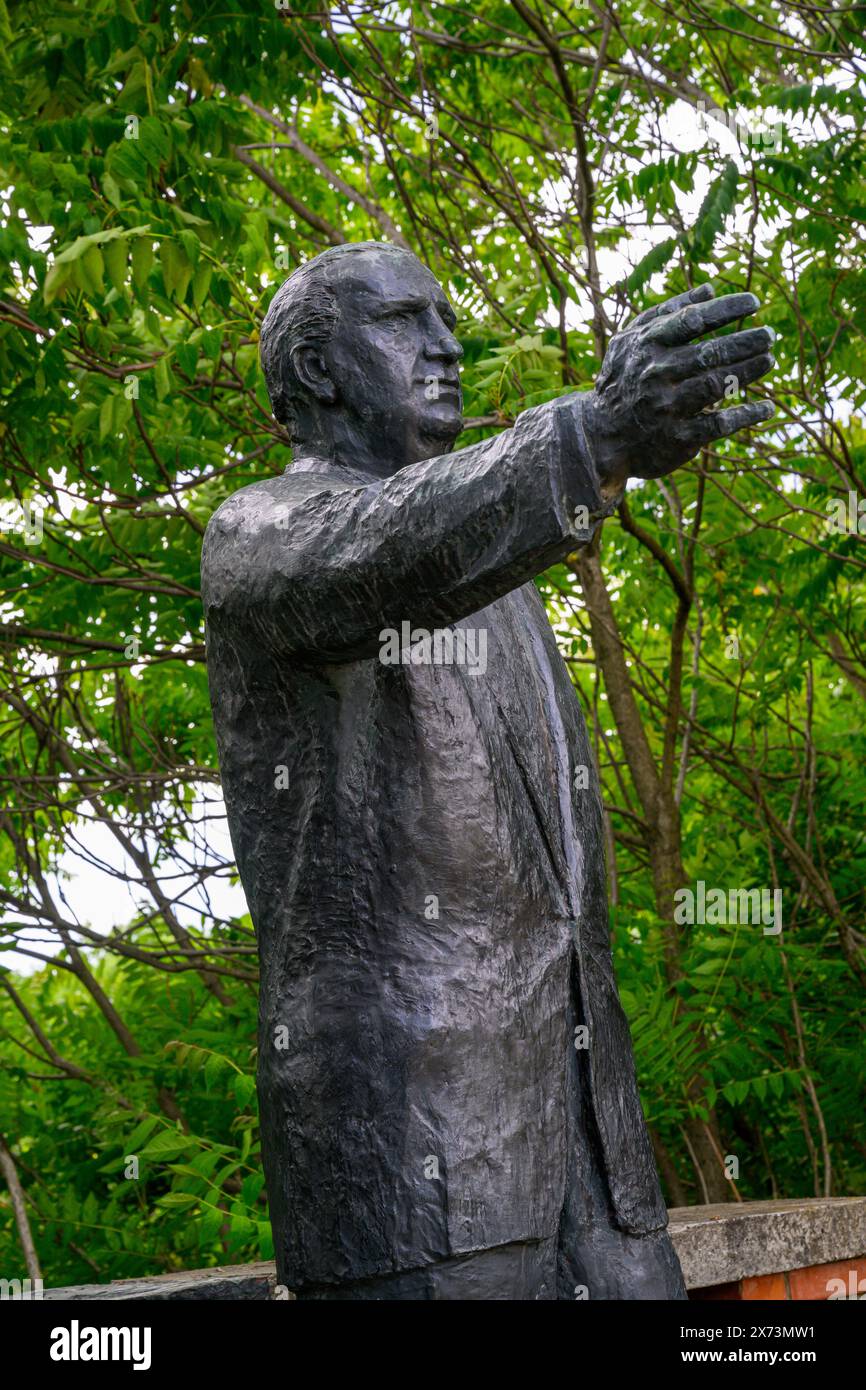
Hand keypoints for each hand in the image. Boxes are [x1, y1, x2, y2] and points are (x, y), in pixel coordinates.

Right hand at [584, 284, 774, 493]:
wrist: (599, 435)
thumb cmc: (623, 378)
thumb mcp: (632, 340)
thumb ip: (668, 312)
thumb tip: (709, 289)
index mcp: (647, 345)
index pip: (693, 319)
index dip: (726, 309)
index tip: (753, 303)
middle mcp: (656, 375)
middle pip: (711, 353)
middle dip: (746, 342)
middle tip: (769, 335)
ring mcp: (667, 408)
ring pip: (717, 384)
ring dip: (749, 371)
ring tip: (769, 359)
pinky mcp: (677, 439)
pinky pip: (718, 425)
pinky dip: (746, 415)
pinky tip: (766, 407)